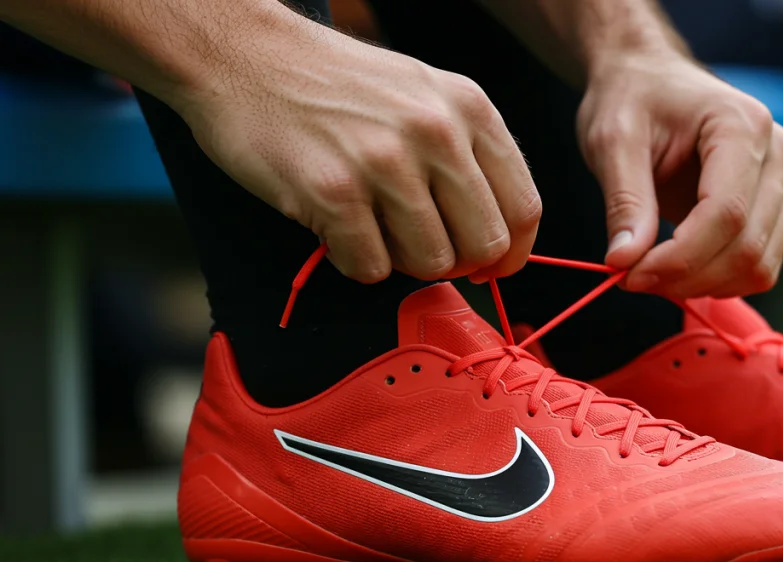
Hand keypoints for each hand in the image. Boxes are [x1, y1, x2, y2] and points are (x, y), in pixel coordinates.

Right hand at [178, 21, 540, 282]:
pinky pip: (370, 268)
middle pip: (484, 245)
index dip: (509, 253)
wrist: (244, 54)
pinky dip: (352, 261)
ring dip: (399, 261)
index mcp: (469, 108)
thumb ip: (466, 155)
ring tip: (369, 227)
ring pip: (431, 264)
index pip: (522, 208)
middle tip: (418, 248)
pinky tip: (335, 227)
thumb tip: (498, 239)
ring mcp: (386, 162)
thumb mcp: (423, 95)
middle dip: (455, 262)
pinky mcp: (334, 192)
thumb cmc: (334, 83)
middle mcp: (437, 133)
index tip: (489, 267)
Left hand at [578, 53, 782, 297]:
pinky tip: (676, 270)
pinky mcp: (775, 209)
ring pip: (759, 265)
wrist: (649, 80)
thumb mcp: (612, 140)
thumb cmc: (632, 99)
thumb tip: (624, 261)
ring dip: (703, 285)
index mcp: (742, 125)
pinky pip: (758, 266)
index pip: (726, 213)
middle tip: (630, 278)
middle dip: (687, 276)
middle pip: (747, 246)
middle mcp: (777, 155)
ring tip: (650, 272)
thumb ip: (624, 201)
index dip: (679, 258)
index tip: (628, 275)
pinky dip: (717, 281)